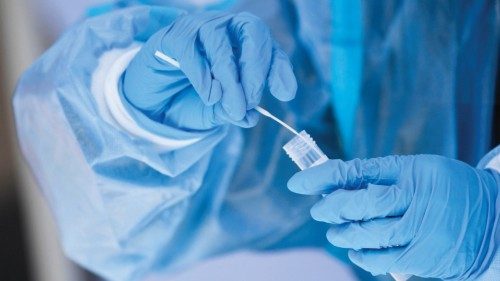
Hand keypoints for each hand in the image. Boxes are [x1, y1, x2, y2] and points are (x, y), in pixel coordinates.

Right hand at [123, 12, 295, 130]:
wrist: (153, 105)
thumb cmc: (191, 101)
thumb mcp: (218, 112)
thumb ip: (234, 112)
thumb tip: (251, 117)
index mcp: (243, 44)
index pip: (269, 47)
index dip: (279, 67)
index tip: (284, 93)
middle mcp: (224, 29)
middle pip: (250, 29)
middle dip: (256, 66)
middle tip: (252, 100)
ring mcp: (197, 29)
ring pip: (219, 40)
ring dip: (229, 76)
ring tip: (230, 105)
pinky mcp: (171, 37)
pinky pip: (189, 47)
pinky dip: (202, 73)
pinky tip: (209, 95)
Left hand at [288, 155, 498, 278]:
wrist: (494, 221)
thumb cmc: (447, 191)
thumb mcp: (419, 171)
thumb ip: (380, 176)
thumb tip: (335, 185)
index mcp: (411, 171)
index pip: (356, 172)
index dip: (322, 177)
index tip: (298, 183)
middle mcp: (415, 199)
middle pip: (358, 205)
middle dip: (330, 209)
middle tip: (319, 211)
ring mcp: (420, 230)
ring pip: (365, 234)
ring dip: (342, 234)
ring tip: (335, 232)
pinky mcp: (422, 257)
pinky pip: (381, 260)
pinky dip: (361, 256)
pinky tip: (355, 250)